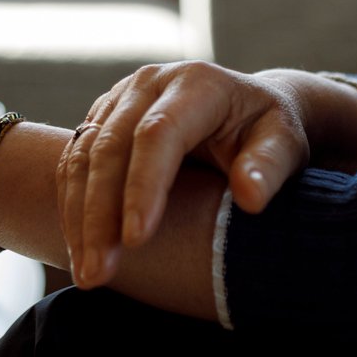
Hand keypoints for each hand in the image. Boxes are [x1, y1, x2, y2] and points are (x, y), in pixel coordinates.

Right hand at [59, 63, 311, 288]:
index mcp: (197, 84)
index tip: (137, 240)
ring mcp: (122, 97)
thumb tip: (251, 198)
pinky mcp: (104, 117)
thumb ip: (270, 167)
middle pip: (111, 146)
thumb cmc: (269, 132)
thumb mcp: (284, 144)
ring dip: (79, 217)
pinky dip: (72, 206)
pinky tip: (79, 248)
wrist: (248, 108)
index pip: (158, 132)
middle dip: (99, 214)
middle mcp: (151, 83)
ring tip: (87, 274)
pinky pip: (75, 160)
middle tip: (98, 274)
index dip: (143, 186)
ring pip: (84, 154)